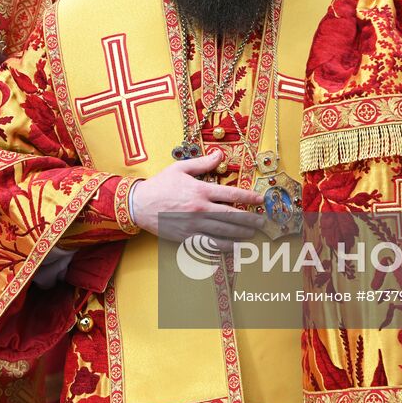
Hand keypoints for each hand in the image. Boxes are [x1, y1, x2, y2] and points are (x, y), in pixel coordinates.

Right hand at [131, 150, 264, 248]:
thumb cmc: (160, 185)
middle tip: (262, 222)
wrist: (139, 205)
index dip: (249, 198)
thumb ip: (202, 163)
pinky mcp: (187, 238)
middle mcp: (200, 209)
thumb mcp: (180, 168)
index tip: (260, 200)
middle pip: (232, 216)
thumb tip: (220, 154)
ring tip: (252, 234)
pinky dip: (224, 247)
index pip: (231, 195)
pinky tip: (234, 248)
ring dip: (241, 234)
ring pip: (224, 232)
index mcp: (201, 190)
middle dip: (250, 220)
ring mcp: (194, 225)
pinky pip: (210, 245)